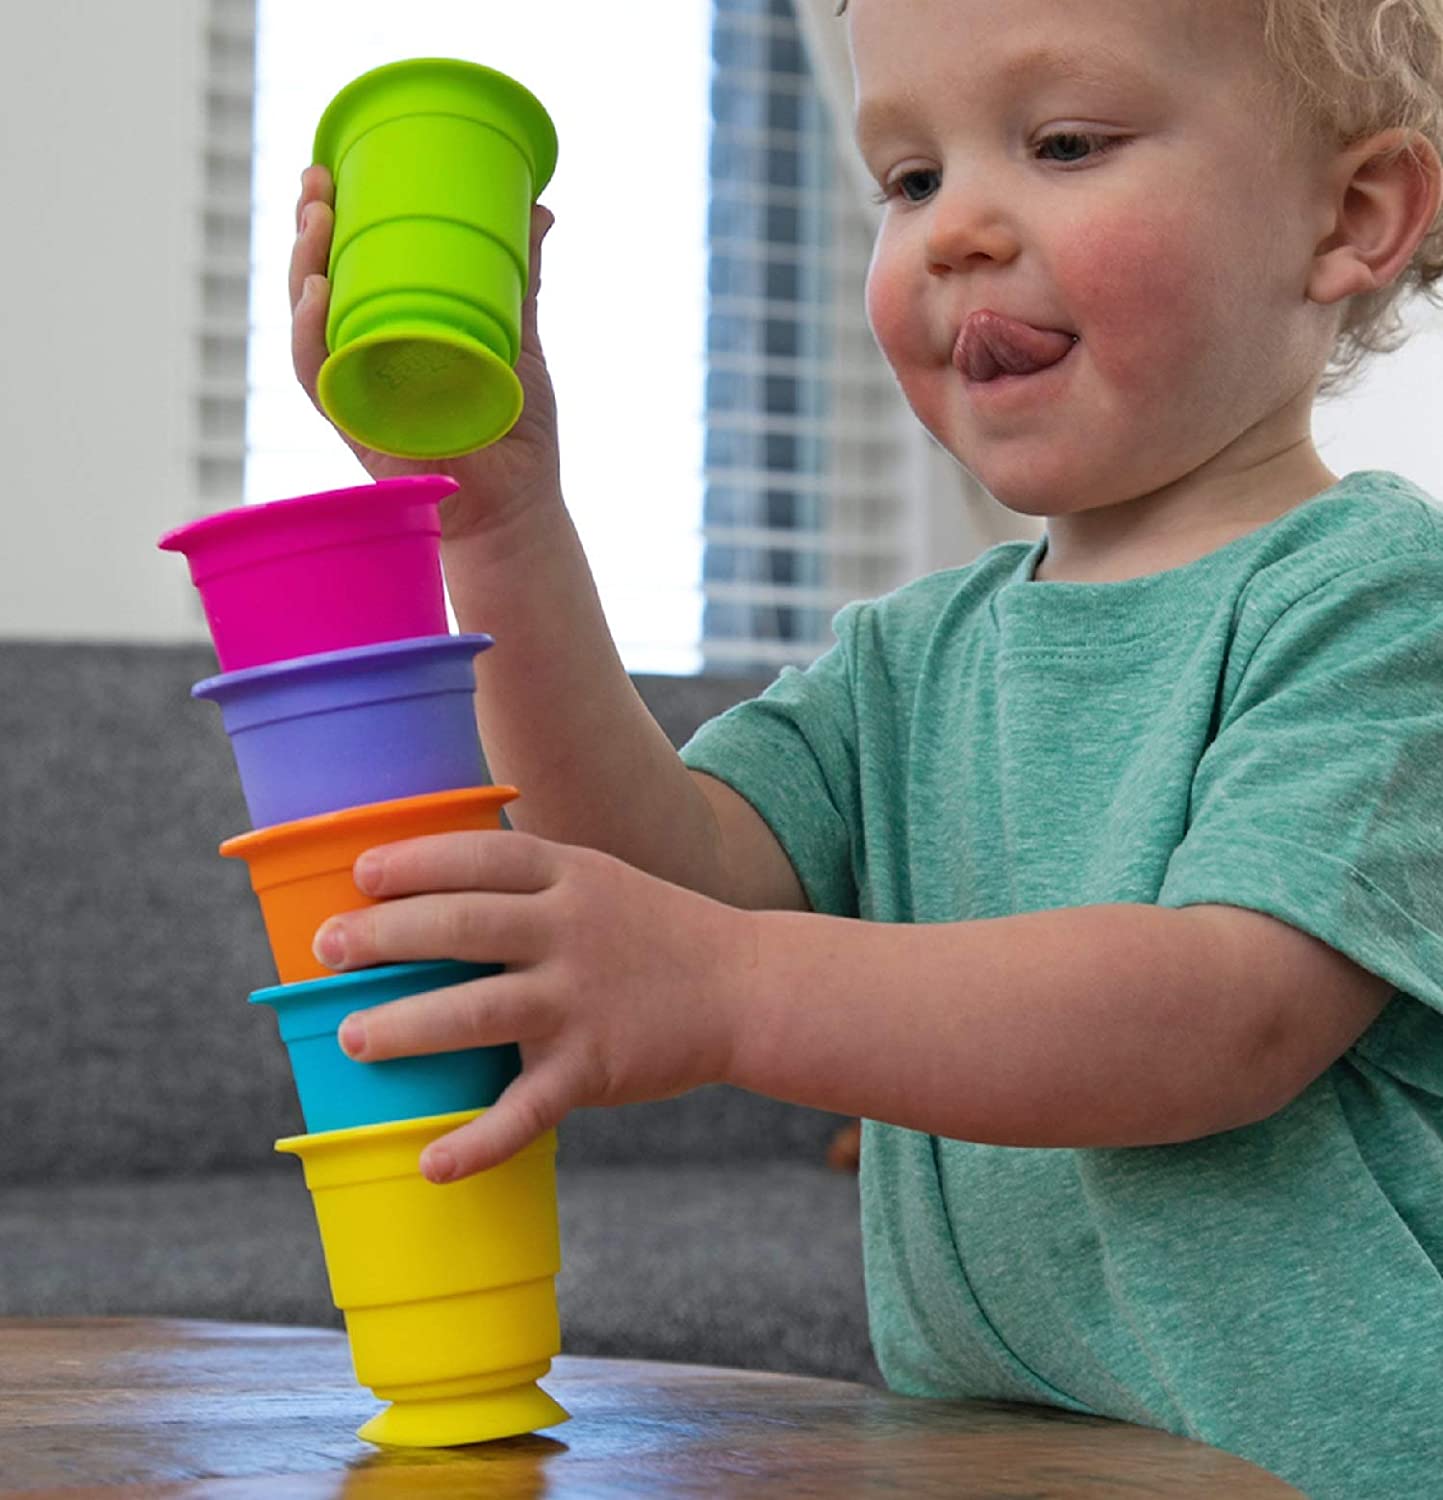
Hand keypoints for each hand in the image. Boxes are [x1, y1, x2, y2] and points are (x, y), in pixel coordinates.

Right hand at [289, 165, 564, 542]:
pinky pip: (322, 379)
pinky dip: (314, 336)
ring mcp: (358, 393)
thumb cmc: (516, 427)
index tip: (327, 171)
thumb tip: (539, 206)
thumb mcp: (519, 337)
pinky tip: (318, 294)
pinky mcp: (359, 428)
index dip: (324, 221)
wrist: (520, 503)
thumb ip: (521, 277)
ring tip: (315, 219)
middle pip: (313, 287)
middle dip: (305, 231)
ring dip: (301, 268)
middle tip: (317, 182)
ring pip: (307, 325)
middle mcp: (364, 360)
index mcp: (391, 333)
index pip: (342, 268)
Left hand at [312, 832, 749, 1181]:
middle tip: (327, 951)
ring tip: (353, 1039)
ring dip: (406, 1027)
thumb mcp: (598, 879)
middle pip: (464, 926)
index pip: (480, 856)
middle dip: (386, 938)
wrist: (745, 986)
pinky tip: (431, 1164)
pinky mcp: (595, 1066)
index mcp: (569, 876)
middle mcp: (571, 931)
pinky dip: (477, 1143)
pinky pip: (526, 1110)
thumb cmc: (652, 930)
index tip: (360, 876)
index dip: (414, 862)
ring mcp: (582, 1000)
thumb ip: (527, 882)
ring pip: (479, 1012)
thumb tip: (424, 888)